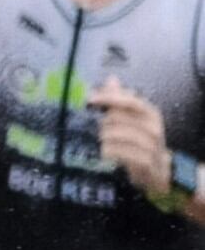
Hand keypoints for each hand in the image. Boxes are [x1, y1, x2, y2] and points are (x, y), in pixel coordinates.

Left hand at [89, 78, 171, 198]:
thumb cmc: (142, 142)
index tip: (90, 99)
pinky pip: (119, 153)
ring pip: (115, 135)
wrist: (159, 170)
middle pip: (117, 118)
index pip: (129, 100)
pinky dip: (108, 152)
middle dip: (103, 125)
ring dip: (104, 140)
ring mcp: (151, 145)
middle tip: (101, 132)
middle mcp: (153, 127)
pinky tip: (106, 154)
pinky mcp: (145, 161)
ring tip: (104, 144)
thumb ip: (121, 101)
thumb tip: (111, 79)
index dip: (109, 98)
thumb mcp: (134, 120)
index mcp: (151, 113)